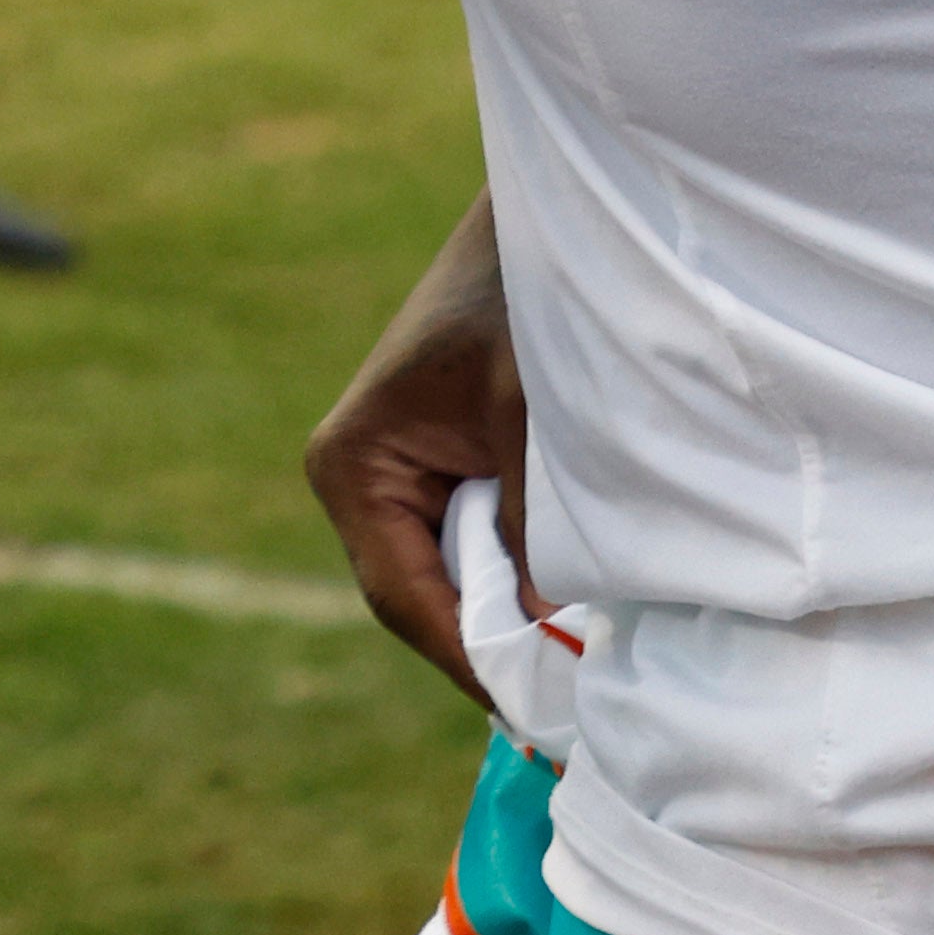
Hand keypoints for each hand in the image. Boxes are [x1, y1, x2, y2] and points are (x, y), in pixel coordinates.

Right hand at [303, 193, 531, 708]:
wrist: (550, 221)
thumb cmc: (524, 298)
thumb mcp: (528, 412)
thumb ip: (534, 521)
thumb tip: (552, 629)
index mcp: (353, 464)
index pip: (405, 596)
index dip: (470, 660)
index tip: (536, 713)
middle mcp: (361, 479)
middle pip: (423, 599)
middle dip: (494, 647)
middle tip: (569, 709)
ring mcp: (401, 477)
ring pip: (453, 578)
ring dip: (512, 614)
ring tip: (580, 669)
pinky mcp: (444, 469)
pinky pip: (476, 546)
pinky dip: (523, 575)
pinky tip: (578, 605)